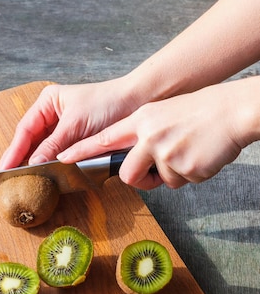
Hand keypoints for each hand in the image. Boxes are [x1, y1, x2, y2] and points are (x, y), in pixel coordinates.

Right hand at [0, 79, 137, 168]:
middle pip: (32, 141)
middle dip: (23, 158)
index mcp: (48, 102)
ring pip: (45, 150)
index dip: (14, 150)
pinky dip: (54, 164)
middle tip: (11, 178)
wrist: (138, 103)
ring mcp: (65, 128)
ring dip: (39, 163)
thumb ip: (53, 146)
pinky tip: (48, 174)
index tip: (5, 168)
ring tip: (26, 179)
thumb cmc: (108, 103)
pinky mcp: (78, 141)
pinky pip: (60, 154)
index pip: (25, 129)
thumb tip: (34, 164)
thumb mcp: (75, 125)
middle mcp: (53, 114)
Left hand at [57, 82, 244, 189]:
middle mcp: (149, 136)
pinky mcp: (185, 168)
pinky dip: (192, 174)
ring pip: (160, 181)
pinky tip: (201, 156)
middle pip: (127, 174)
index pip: (104, 139)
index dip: (81, 151)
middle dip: (138, 180)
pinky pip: (181, 182)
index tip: (61, 159)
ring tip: (189, 152)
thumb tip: (131, 160)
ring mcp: (167, 153)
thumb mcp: (162, 114)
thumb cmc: (199, 112)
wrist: (232, 111)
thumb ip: (142, 134)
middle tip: (152, 173)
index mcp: (141, 120)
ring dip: (173, 174)